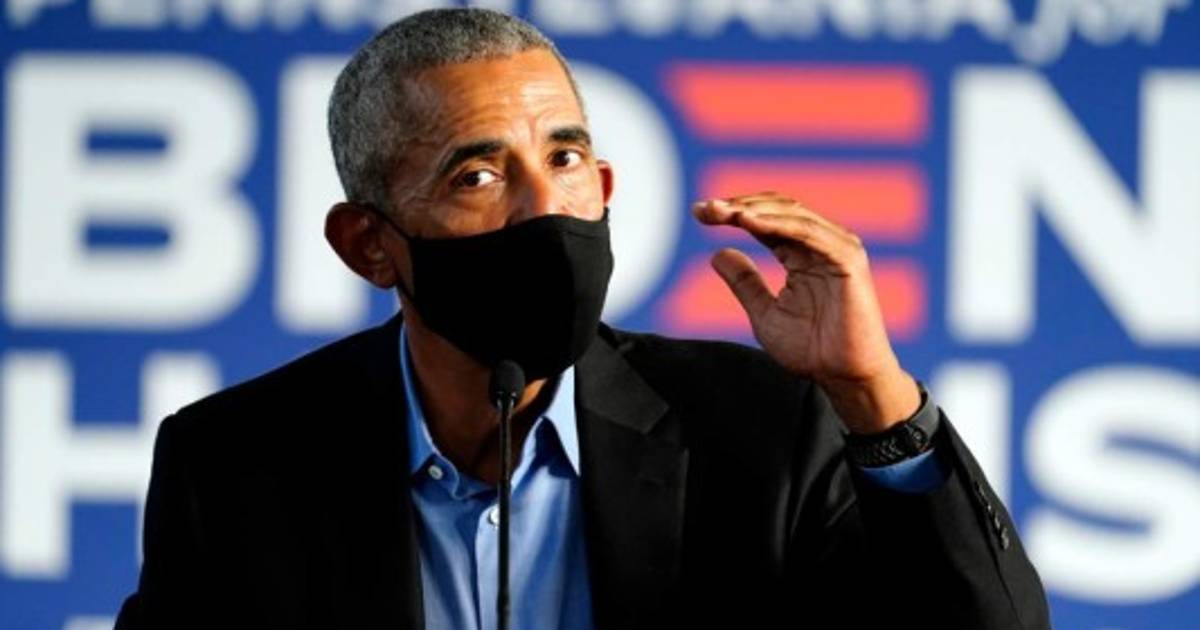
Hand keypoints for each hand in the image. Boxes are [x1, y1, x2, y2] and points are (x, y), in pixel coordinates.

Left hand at [693, 192, 919, 433]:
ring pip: (792, 214)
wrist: (845, 378)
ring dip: (754, 209)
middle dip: (739, 204)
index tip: (699, 213)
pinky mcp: (847, 259)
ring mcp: (837, 248)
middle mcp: (821, 244)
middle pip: (777, 209)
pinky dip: (778, 224)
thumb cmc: (812, 351)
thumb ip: (745, 283)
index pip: (765, 221)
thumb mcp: (764, 313)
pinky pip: (809, 233)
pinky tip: (749, 221)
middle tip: (705, 208)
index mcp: (802, 254)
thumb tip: (717, 252)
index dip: (732, 212)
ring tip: (723, 211)